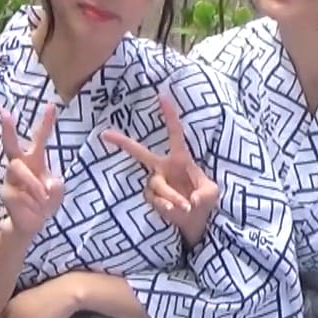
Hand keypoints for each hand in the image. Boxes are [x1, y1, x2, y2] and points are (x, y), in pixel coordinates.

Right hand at [0, 105, 63, 238]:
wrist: (30, 224)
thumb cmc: (44, 203)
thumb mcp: (56, 194)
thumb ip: (57, 188)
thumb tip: (50, 185)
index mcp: (35, 161)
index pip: (40, 138)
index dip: (45, 123)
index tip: (51, 106)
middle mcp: (20, 166)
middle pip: (10, 145)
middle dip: (7, 129)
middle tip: (4, 113)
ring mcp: (10, 179)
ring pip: (19, 170)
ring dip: (34, 184)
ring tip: (44, 198)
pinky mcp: (6, 193)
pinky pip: (20, 193)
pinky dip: (33, 203)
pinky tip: (36, 209)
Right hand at [101, 92, 218, 246]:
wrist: (195, 221)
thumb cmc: (204, 200)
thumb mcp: (212, 193)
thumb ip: (204, 194)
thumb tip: (191, 200)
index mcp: (180, 158)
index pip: (175, 133)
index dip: (170, 115)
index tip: (162, 95)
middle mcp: (164, 167)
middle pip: (140, 152)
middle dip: (122, 142)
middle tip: (104, 133)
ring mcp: (156, 182)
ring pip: (157, 184)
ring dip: (171, 196)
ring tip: (185, 207)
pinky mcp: (152, 197)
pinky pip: (154, 198)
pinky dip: (165, 205)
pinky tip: (174, 210)